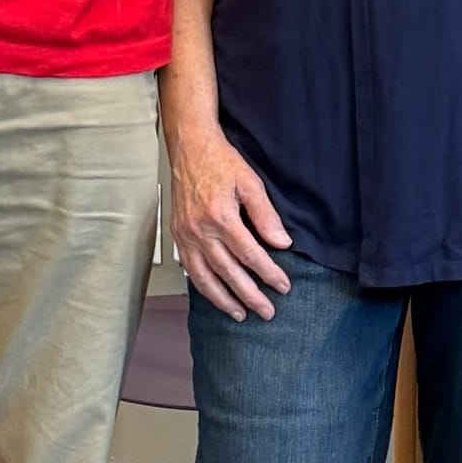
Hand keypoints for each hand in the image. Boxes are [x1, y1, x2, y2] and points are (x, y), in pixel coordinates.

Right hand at [169, 120, 293, 319]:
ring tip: (240, 314)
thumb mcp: (250, 182)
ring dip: (224, 299)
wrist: (190, 148)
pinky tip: (215, 294)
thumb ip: (266, 215)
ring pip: (205, 278)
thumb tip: (281, 242)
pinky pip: (190, 269)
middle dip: (250, 295)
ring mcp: (186, 235)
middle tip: (266, 311)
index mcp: (220, 217)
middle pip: (228, 272)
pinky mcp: (178, 235)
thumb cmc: (220, 162)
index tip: (283, 286)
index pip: (250, 255)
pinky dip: (203, 286)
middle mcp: (200, 231)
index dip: (268, 274)